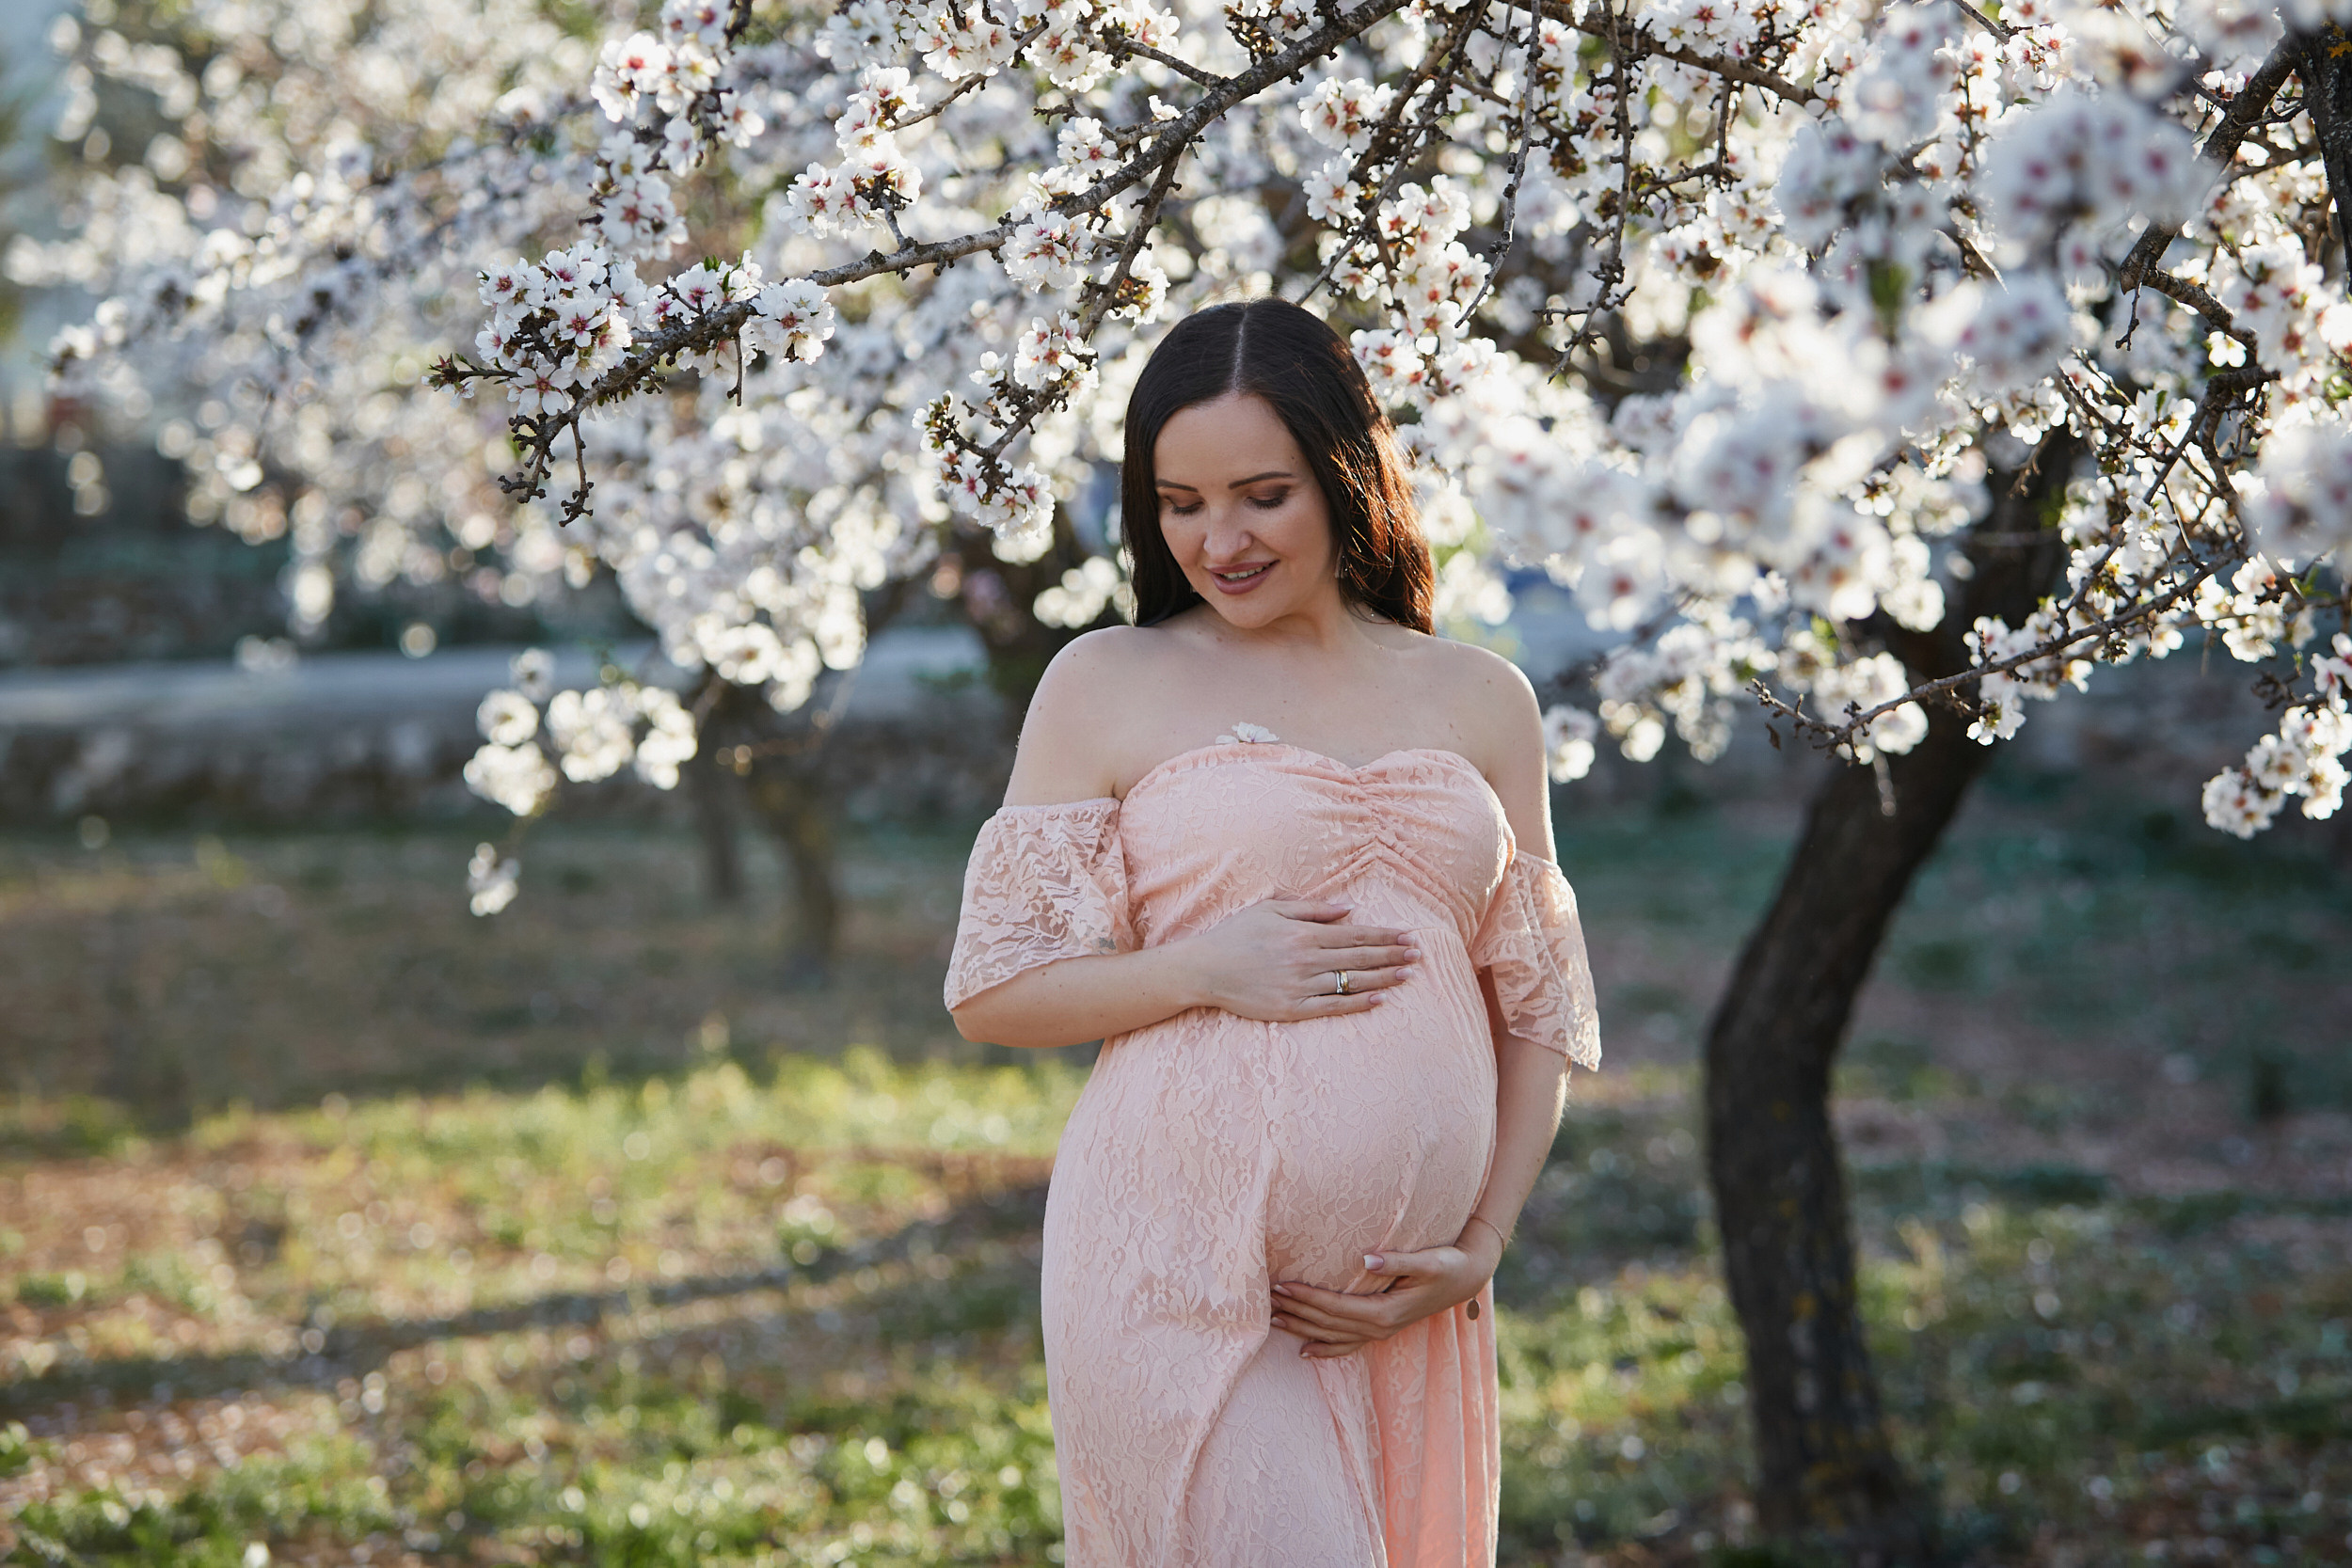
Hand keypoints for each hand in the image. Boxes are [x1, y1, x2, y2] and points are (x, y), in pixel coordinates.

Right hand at [1177, 900, 1417, 1022]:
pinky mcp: (1291, 1009)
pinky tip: (1379, 1000)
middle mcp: (1306, 959)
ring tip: (1407, 975)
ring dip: (1383, 978)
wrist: (1204, 968)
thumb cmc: (1236, 934)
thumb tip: (1349, 908)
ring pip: (1351, 981)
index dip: (1385, 935)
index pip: (1355, 934)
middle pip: (1359, 957)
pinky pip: (1332, 1007)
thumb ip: (1312, 908)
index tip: (1408, 936)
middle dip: (1392, 954)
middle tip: (1419, 954)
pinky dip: (1358, 1004)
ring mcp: (1300, 986)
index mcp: (1303, 933)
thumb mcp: (1271, 909)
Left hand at [1269, 1228, 1503, 1359]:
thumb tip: (1366, 1258)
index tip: (1283, 1285)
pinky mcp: (1382, 1329)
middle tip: (1266, 1299)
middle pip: (1328, 1323)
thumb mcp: (1427, 1260)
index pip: (1336, 1306)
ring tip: (1273, 1320)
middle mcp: (1379, 1327)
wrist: (1467, 1278)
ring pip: (1332, 1335)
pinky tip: (1304, 1350)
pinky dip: (1325, 1348)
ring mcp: (1380, 1332)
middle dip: (1296, 1312)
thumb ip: (1396, 1261)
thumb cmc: (1447, 1264)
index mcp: (1385, 1312)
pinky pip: (1348, 1344)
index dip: (1307, 1297)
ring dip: (1302, 1328)